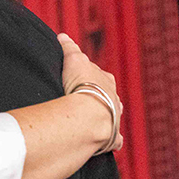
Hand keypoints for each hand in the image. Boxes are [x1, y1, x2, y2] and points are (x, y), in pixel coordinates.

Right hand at [57, 33, 123, 152]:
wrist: (89, 114)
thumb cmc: (81, 86)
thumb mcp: (73, 60)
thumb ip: (69, 47)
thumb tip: (63, 36)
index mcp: (105, 80)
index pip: (99, 75)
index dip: (90, 76)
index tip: (81, 78)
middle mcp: (114, 98)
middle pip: (109, 95)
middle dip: (101, 96)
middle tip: (88, 99)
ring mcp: (115, 118)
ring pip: (114, 115)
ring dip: (107, 116)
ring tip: (95, 120)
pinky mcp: (112, 137)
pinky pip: (116, 140)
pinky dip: (113, 140)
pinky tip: (107, 142)